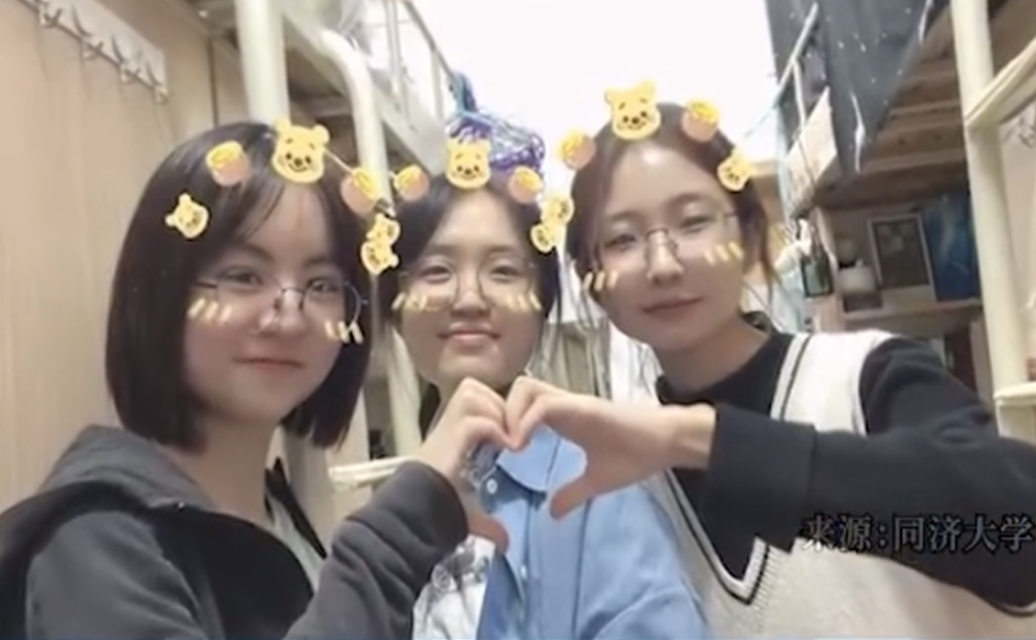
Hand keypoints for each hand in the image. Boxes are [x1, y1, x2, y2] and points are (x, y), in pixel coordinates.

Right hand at [414, 378, 524, 549]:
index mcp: (449, 436)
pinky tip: (507, 448)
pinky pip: (479, 419)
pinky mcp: (450, 437)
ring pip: (475, 394)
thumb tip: (505, 541)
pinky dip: (496, 429)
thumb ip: (487, 521)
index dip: (493, 410)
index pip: (472, 400)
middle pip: (473, 388)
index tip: (509, 435)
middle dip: (497, 405)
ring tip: (508, 438)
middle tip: (510, 434)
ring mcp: (446, 428)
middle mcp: (446, 426)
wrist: (413, 514)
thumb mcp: (467, 511)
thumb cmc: (434, 512)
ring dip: (496, 412)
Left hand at [505, 376, 715, 518]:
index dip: (505, 420)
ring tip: (512, 445)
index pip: (522, 403)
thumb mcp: (597, 481)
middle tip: (499, 444)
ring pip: (525, 387)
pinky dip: (525, 422)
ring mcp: (571, 402)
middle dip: (500, 412)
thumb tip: (552, 514)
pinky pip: (543, 404)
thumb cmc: (637, 455)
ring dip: (510, 414)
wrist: (668, 443)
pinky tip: (522, 446)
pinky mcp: (582, 406)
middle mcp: (563, 404)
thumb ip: (573, 494)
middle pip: (518, 388)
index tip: (499, 450)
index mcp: (563, 417)